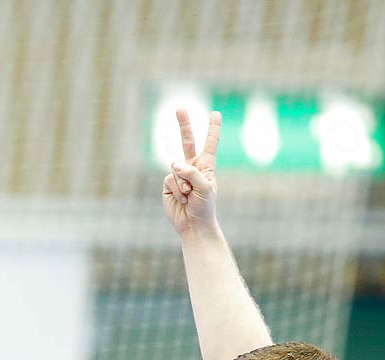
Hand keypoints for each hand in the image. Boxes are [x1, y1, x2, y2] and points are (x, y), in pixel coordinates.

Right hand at [163, 108, 221, 235]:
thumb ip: (192, 172)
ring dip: (183, 184)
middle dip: (183, 125)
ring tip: (189, 196)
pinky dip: (176, 190)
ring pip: (176, 168)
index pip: (210, 143)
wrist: (193, 225)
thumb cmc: (204, 206)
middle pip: (187, 141)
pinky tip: (182, 199)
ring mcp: (179, 175)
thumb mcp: (205, 187)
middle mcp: (192, 166)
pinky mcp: (169, 185)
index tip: (215, 113)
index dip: (213, 128)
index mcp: (206, 165)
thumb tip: (174, 163)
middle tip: (180, 108)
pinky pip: (169, 180)